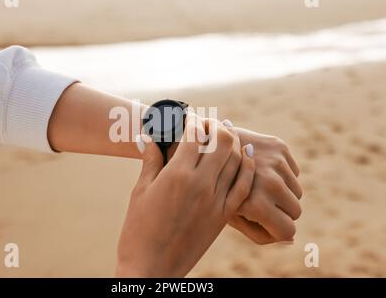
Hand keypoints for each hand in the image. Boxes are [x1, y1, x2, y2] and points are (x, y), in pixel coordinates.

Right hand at [116, 115, 255, 276]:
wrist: (151, 268)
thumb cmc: (138, 230)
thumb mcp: (140, 192)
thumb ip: (150, 162)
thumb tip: (149, 139)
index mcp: (177, 175)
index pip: (194, 135)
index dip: (194, 121)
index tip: (191, 117)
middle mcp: (201, 184)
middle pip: (222, 142)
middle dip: (217, 127)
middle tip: (209, 124)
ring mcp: (216, 200)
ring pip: (237, 160)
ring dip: (233, 143)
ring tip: (226, 134)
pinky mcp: (223, 216)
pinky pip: (243, 186)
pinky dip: (247, 168)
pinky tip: (247, 156)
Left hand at [228, 127, 302, 243]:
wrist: (206, 148)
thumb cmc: (218, 189)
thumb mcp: (232, 217)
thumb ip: (260, 234)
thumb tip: (291, 239)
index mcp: (257, 204)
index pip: (288, 231)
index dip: (276, 230)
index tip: (264, 223)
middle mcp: (270, 182)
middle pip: (296, 211)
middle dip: (281, 211)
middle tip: (259, 203)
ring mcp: (275, 162)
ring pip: (297, 192)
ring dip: (282, 192)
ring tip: (257, 186)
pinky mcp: (279, 146)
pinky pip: (294, 173)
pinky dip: (282, 175)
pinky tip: (260, 170)